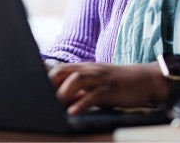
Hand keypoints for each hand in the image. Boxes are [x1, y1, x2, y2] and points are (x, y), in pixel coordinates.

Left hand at [48, 62, 168, 114]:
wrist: (145, 79)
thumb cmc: (119, 84)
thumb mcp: (97, 84)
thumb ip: (80, 89)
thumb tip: (61, 100)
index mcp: (85, 68)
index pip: (59, 69)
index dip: (45, 80)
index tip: (33, 91)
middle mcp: (90, 70)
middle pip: (63, 71)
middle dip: (49, 85)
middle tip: (40, 101)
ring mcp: (100, 78)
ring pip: (76, 80)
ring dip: (63, 93)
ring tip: (54, 107)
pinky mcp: (111, 88)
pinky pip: (94, 95)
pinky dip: (82, 103)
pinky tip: (73, 112)